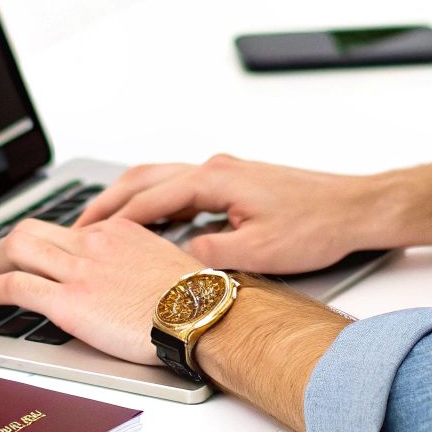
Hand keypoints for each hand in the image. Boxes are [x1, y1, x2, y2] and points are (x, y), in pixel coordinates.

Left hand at [0, 217, 203, 364]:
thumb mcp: (163, 261)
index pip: (63, 230)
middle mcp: (93, 243)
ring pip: (15, 248)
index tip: (34, 259)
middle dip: (2, 247)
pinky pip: (16, 286)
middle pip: (29, 229)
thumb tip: (124, 274)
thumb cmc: (194, 297)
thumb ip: (135, 260)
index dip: (40, 245)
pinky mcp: (70, 302)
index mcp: (116, 232)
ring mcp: (79, 270)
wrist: (202, 314)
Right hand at [74, 154, 377, 273]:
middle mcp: (215, 168)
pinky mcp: (236, 181)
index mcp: (213, 179)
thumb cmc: (316, 225)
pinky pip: (182, 186)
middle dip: (107, 202)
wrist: (354, 209)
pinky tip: (152, 220)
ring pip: (162, 179)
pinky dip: (156, 200)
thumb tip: (175, 264)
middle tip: (77, 226)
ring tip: (103, 222)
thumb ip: (209, 256)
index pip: (146, 200)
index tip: (83, 238)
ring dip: (130, 198)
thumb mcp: (257, 251)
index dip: (111, 221)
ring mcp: (225, 172)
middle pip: (144, 179)